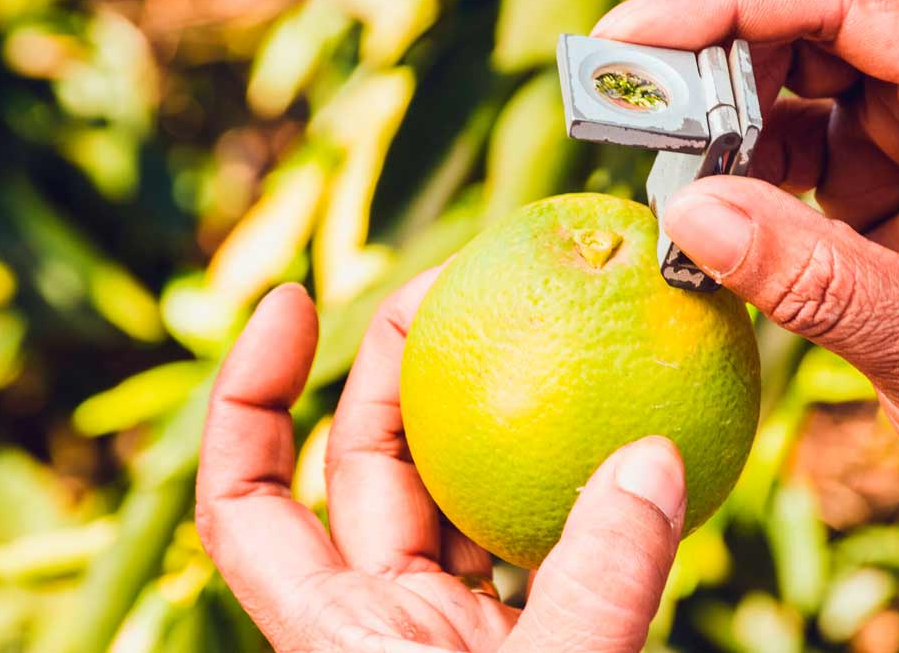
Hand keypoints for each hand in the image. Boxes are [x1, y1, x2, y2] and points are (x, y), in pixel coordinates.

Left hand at [195, 277, 686, 651]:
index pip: (247, 495)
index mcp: (339, 634)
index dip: (249, 392)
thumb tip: (652, 460)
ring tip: (530, 328)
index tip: (292, 301)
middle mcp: (383, 621)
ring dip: (488, 413)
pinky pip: (538, 537)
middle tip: (452, 281)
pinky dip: (569, 483)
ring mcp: (455, 629)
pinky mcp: (526, 638)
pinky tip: (609, 431)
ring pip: (456, 492)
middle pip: (364, 463)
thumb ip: (598, 586)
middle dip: (395, 364)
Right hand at [594, 0, 898, 647]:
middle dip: (714, 51)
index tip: (637, 35)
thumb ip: (805, 274)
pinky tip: (699, 201)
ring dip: (719, 110)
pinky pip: (795, 145)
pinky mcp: (893, 182)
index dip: (737, 0)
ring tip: (651, 153)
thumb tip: (683, 210)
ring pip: (798, 79)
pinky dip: (738, 168)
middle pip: (820, 23)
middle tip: (620, 93)